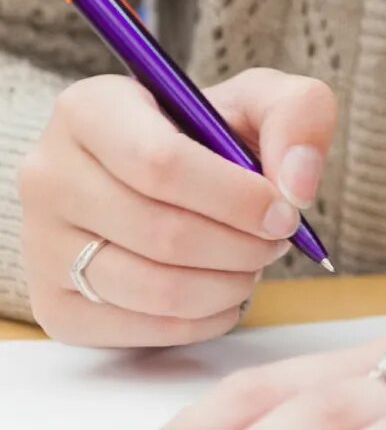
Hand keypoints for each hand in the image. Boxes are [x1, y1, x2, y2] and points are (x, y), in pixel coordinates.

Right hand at [16, 67, 333, 345]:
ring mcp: (43, 246)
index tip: (285, 210)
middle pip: (162, 232)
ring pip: (153, 288)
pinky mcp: (56, 306)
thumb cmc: (210, 134)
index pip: (160, 164)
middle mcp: (50, 176)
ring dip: (229, 283)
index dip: (236, 197)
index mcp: (90, 111)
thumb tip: (295, 186)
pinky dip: (205, 318)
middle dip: (243, 245)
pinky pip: (143, 330)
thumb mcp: (262, 99)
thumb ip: (298, 116)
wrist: (163, 175)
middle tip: (278, 239)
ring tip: (255, 260)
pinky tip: (226, 288)